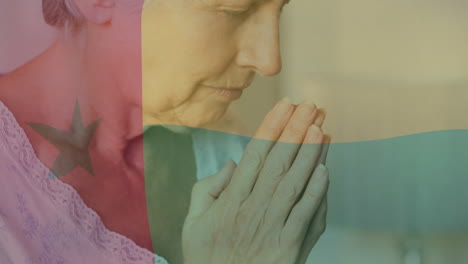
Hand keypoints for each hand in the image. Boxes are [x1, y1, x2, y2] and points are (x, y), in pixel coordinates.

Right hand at [182, 98, 329, 263]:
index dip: (272, 127)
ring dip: (310, 153)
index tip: (284, 106)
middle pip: (278, 162)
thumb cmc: (207, 256)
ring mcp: (272, 226)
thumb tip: (231, 163)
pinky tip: (326, 169)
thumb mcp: (193, 222)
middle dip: (296, 130)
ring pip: (294, 182)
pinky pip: (306, 213)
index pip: (255, 154)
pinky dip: (317, 191)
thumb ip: (207, 188)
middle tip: (310, 106)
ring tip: (321, 126)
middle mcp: (253, 208)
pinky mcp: (289, 245)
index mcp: (231, 199)